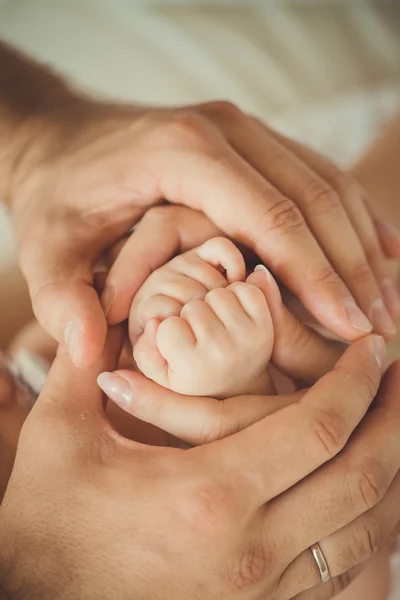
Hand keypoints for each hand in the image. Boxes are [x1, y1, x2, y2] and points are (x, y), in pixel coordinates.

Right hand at [2, 330, 396, 599]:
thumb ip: (84, 366)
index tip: (374, 349)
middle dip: (395, 419)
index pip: (317, 428)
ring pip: (366, 531)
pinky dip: (369, 526)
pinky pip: (343, 570)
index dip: (356, 382)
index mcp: (210, 493)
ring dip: (393, 472)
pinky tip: (367, 496)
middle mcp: (251, 548)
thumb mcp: (59, 437)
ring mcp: (263, 593)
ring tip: (397, 427)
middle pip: (362, 478)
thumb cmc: (45, 526)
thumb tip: (102, 317)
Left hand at [11, 100, 399, 368]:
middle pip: (314, 199)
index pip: (273, 217)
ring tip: (390, 304)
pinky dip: (354, 217)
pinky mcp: (253, 142)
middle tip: (383, 329)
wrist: (63, 141)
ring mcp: (245, 131)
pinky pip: (317, 176)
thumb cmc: (60, 195)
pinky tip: (382, 255)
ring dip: (364, 245)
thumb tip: (89, 352)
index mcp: (185, 151)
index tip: (353, 328)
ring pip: (328, 185)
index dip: (318, 276)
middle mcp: (227, 130)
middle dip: (354, 269)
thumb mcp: (46, 246)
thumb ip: (63, 297)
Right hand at [130, 236, 271, 396]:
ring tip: (214, 324)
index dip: (169, 329)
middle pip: (193, 305)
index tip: (179, 345)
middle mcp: (222, 353)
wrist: (237, 387)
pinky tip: (231, 314)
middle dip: (191, 313)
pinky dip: (237, 294)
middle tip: (198, 335)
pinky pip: (245, 288)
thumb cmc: (192, 378)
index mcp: (193, 367)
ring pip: (218, 292)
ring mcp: (247, 338)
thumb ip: (144, 351)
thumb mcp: (160, 376)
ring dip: (213, 302)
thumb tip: (155, 321)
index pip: (166, 324)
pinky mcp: (266, 325)